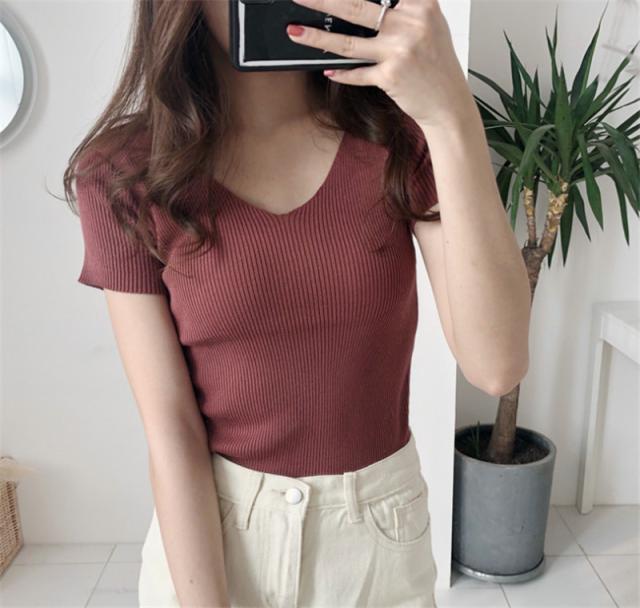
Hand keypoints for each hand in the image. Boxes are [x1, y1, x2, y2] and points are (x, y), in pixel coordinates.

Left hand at [286, 0, 473, 129]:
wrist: (448, 103)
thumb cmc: (436, 64)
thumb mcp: (428, 24)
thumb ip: (403, 9)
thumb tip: (362, 4)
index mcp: (422, 4)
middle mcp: (411, 23)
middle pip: (355, 7)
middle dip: (322, 1)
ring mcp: (399, 50)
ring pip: (348, 42)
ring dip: (316, 37)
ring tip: (295, 31)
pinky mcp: (390, 76)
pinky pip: (356, 72)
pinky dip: (340, 73)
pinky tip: (326, 69)